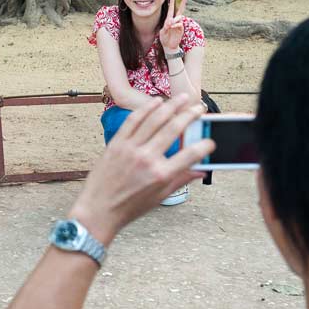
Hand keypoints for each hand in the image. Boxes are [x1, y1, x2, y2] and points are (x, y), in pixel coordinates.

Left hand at [70, 95, 213, 243]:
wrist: (98, 210)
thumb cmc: (128, 207)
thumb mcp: (159, 197)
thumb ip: (180, 180)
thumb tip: (201, 172)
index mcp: (161, 174)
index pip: (191, 154)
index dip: (205, 145)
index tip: (210, 141)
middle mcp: (147, 158)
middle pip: (174, 129)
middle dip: (190, 115)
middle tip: (198, 108)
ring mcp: (130, 149)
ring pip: (154, 120)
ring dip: (171, 106)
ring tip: (182, 98)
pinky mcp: (116, 143)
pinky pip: (133, 121)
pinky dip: (146, 109)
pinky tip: (156, 102)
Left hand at [158, 0, 187, 52]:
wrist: (168, 46)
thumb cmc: (164, 39)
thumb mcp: (162, 32)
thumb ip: (165, 27)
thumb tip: (169, 22)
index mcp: (169, 20)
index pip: (171, 10)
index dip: (172, 4)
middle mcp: (175, 22)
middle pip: (180, 11)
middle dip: (183, 4)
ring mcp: (178, 25)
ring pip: (179, 18)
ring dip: (174, 20)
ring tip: (169, 24)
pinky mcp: (181, 30)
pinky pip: (179, 24)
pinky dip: (175, 24)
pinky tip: (171, 27)